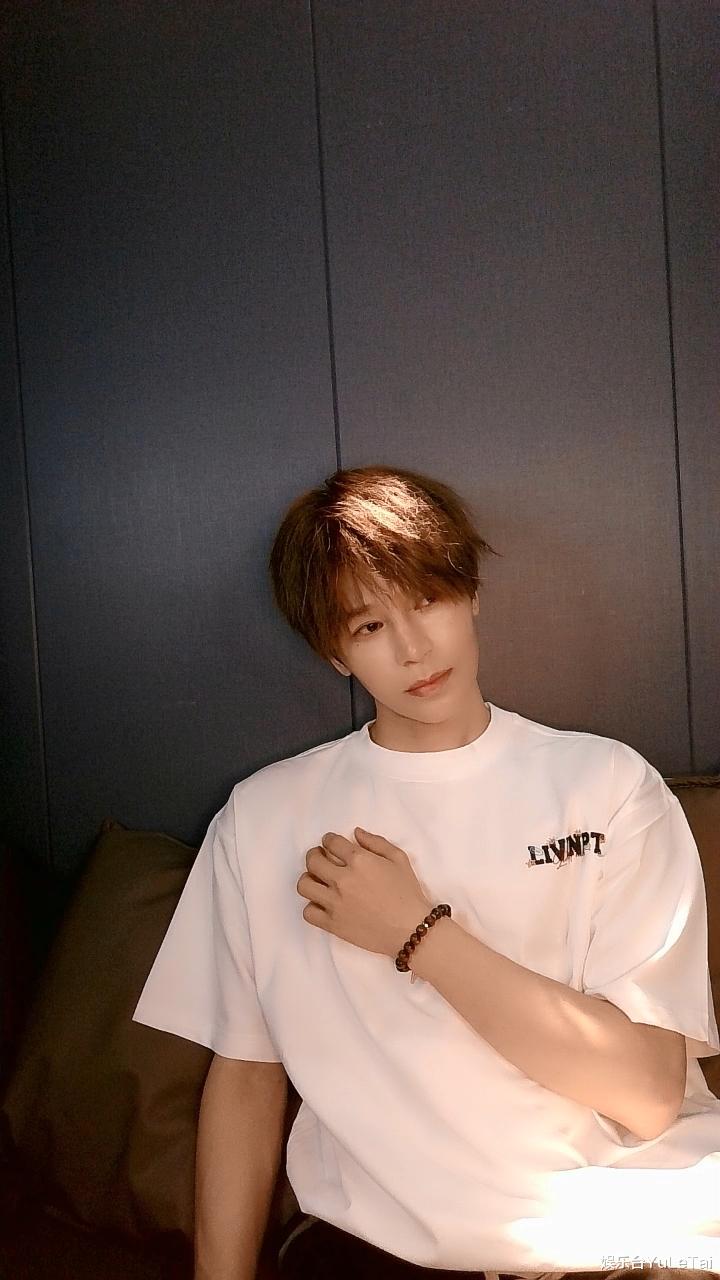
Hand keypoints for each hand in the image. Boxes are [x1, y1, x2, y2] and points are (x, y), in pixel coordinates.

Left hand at [296, 827, 432, 958]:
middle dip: (315, 855)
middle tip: (320, 858)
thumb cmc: (408, 893)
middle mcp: (342, 880)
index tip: (329, 843)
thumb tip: (356, 832)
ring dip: (309, 878)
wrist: (411, 930)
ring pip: (304, 885)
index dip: (328, 840)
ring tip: (318, 880)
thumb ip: (376, 842)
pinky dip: (312, 906)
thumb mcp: (399, 859)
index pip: (331, 842)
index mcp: (359, 860)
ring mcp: (335, 903)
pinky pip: (308, 912)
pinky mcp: (332, 924)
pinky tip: (323, 904)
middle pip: (312, 861)